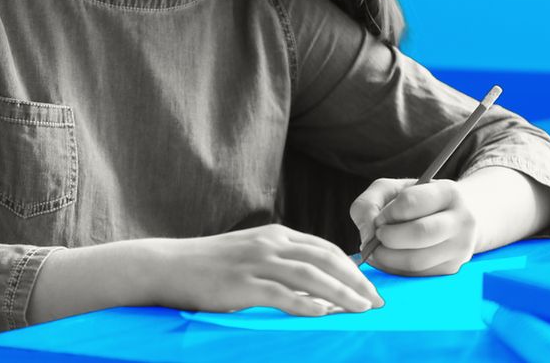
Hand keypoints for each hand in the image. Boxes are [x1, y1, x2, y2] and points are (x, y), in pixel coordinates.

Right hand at [157, 224, 383, 315]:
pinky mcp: (242, 285)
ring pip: (309, 275)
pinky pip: (280, 294)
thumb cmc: (213, 264)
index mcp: (275, 235)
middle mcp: (270, 243)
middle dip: (355, 280)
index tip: (371, 286)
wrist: (172, 265)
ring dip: (340, 293)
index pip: (324, 248)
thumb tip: (315, 286)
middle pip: (324, 259)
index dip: (352, 267)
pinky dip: (304, 304)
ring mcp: (256, 262)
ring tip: (362, 309)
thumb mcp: (252, 254)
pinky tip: (322, 314)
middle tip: (378, 302)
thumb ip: (282, 263)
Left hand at [350, 178, 478, 275]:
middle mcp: (461, 221)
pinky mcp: (453, 269)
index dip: (388, 212)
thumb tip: (367, 236)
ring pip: (418, 260)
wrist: (454, 216)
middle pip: (419, 233)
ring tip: (377, 249)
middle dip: (389, 237)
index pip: (411, 202)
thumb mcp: (390, 189)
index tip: (380, 217)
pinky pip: (418, 275)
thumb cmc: (415, 199)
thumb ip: (369, 204)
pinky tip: (387, 259)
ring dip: (388, 257)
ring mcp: (460, 248)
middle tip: (377, 235)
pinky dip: (396, 270)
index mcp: (448, 192)